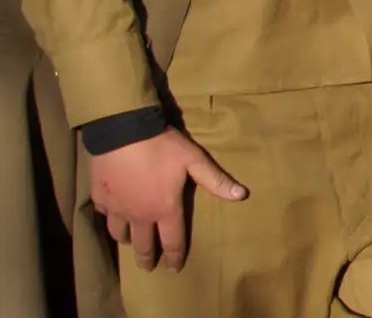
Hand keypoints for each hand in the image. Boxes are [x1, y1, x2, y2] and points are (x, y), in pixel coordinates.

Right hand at [89, 128, 243, 271]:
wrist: (122, 132)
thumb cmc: (162, 147)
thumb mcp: (194, 160)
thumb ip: (216, 180)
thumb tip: (242, 195)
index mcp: (165, 209)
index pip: (173, 241)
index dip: (175, 257)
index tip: (174, 269)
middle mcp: (139, 215)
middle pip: (143, 245)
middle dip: (148, 258)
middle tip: (149, 267)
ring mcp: (117, 208)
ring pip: (120, 234)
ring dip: (128, 240)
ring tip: (131, 242)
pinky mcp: (100, 198)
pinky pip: (105, 215)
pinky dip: (111, 219)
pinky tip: (113, 216)